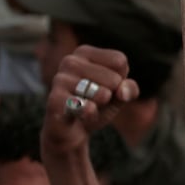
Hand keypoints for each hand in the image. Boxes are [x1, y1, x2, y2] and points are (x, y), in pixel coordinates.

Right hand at [42, 45, 139, 159]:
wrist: (70, 132)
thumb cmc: (95, 106)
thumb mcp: (119, 96)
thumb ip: (130, 89)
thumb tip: (122, 91)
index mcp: (84, 52)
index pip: (119, 61)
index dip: (120, 80)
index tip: (105, 87)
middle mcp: (70, 61)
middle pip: (114, 79)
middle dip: (111, 96)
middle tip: (95, 101)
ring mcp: (60, 79)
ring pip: (102, 94)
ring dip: (101, 106)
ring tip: (89, 107)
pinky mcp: (55, 100)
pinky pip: (86, 107)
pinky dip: (92, 115)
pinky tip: (84, 116)